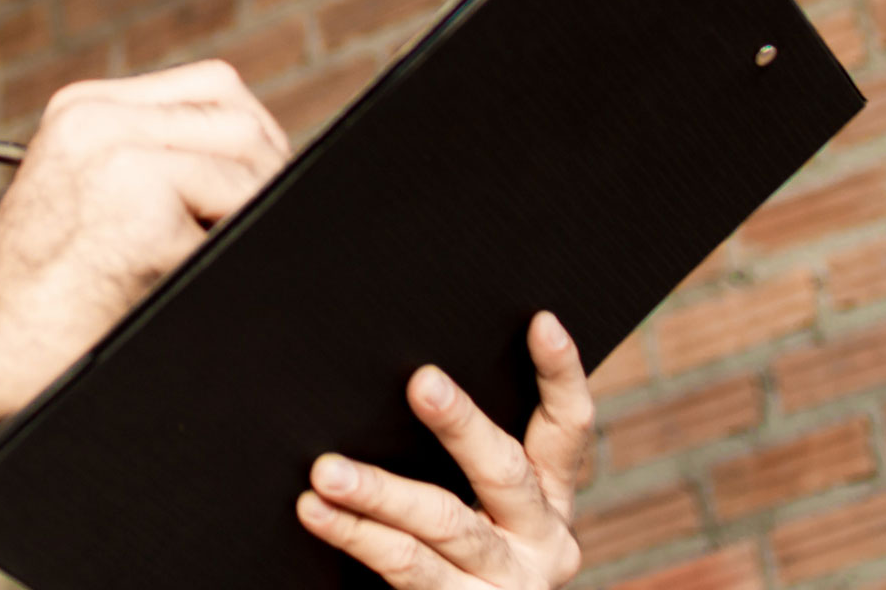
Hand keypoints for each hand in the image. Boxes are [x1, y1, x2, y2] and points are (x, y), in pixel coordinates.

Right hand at [0, 59, 287, 439]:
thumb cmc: (38, 291)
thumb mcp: (83, 193)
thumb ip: (153, 159)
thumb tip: (261, 163)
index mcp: (84, 107)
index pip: (212, 88)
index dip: (252, 137)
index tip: (260, 184)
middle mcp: (98, 119)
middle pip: (238, 118)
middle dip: (268, 173)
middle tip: (257, 226)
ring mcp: (118, 158)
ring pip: (245, 167)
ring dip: (249, 217)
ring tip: (208, 257)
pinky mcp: (141, 210)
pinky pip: (231, 227)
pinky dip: (220, 261)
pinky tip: (175, 285)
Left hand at [298, 312, 594, 589]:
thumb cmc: (456, 552)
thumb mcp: (481, 505)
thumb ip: (461, 456)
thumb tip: (404, 373)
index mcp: (550, 497)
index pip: (567, 429)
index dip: (560, 375)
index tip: (542, 321)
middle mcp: (542, 539)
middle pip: (504, 471)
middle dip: (461, 424)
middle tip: (421, 382)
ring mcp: (509, 583)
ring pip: (445, 523)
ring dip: (380, 493)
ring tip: (327, 470)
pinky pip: (406, 568)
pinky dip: (356, 536)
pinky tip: (318, 512)